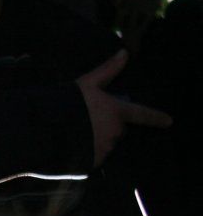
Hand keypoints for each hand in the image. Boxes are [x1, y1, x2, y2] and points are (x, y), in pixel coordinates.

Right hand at [76, 49, 171, 165]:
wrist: (47, 129)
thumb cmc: (69, 103)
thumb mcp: (87, 83)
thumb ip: (107, 70)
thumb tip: (125, 52)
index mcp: (117, 112)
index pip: (142, 114)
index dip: (156, 117)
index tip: (168, 121)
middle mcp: (116, 132)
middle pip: (117, 129)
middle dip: (107, 125)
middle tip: (87, 120)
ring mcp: (105, 148)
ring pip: (105, 143)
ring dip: (96, 139)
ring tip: (76, 134)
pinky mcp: (93, 162)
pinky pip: (94, 157)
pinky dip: (87, 152)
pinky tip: (73, 146)